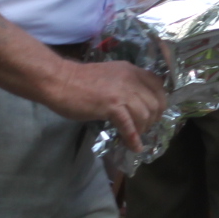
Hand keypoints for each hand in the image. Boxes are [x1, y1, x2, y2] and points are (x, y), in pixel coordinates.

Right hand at [45, 59, 166, 147]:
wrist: (59, 80)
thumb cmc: (80, 80)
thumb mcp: (111, 75)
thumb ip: (125, 85)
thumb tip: (136, 104)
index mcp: (131, 70)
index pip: (158, 85)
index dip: (159, 102)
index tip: (153, 114)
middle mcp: (131, 79)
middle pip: (155, 102)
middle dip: (152, 119)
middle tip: (143, 128)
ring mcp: (121, 92)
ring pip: (145, 115)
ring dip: (142, 129)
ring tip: (134, 136)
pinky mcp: (111, 105)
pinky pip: (128, 125)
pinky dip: (132, 138)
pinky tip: (133, 147)